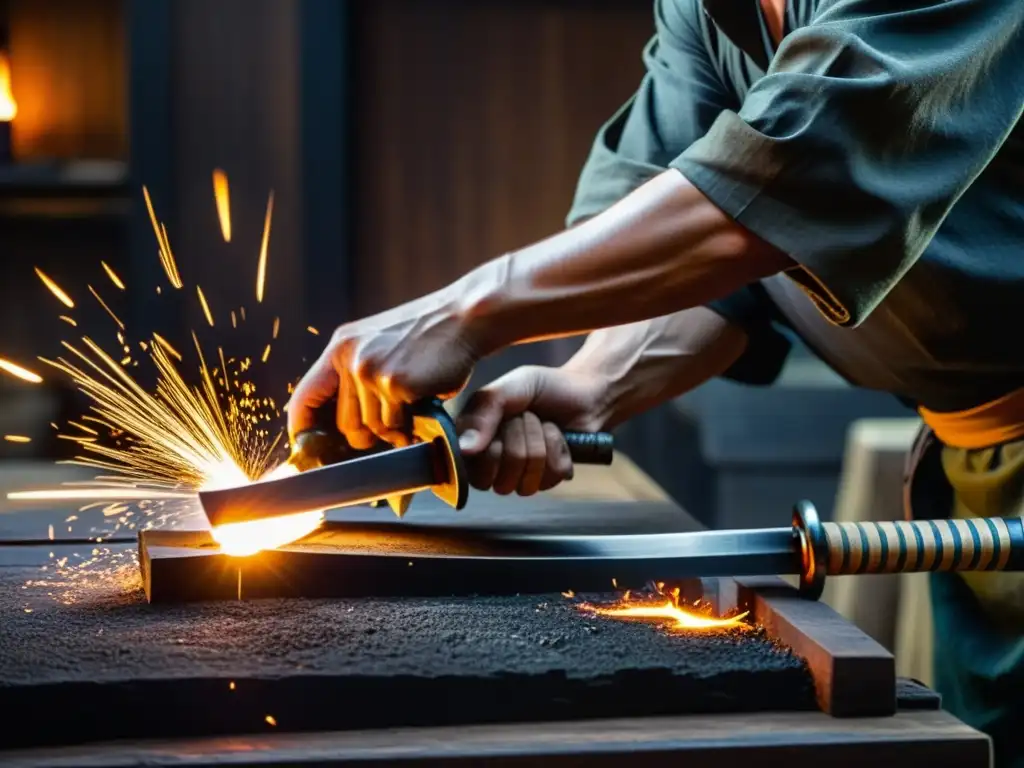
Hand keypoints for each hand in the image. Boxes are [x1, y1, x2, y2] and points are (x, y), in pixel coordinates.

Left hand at [287, 292, 479, 449]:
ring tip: (414, 403)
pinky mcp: (395, 385)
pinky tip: (424, 401)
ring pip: (375, 428)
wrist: (463, 318)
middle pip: (346, 424)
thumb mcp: (379, 345)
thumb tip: (347, 427)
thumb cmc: (428, 337)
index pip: (305, 397)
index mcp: (341, 347)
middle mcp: (350, 358)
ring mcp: (371, 371)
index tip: (309, 448)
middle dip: (369, 434)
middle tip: (394, 422)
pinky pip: (398, 425)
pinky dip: (413, 424)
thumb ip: (357, 375)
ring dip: (397, 427)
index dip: (303, 427)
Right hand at [456, 365, 608, 495]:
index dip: (492, 445)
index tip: (508, 417)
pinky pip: (547, 482)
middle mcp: (490, 461)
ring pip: (523, 485)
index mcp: (473, 437)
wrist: (585, 393)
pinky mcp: (543, 480)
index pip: (469, 466)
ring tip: (545, 425)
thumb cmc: (544, 387)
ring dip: (541, 448)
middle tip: (529, 417)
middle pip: (498, 479)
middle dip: (520, 442)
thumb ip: (484, 412)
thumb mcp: (511, 387)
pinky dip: (559, 454)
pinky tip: (559, 438)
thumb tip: (463, 449)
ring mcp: (517, 474)